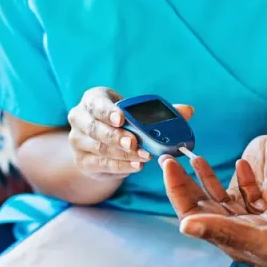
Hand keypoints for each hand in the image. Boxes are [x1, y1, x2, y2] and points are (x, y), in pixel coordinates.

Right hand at [67, 87, 192, 180]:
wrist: (102, 143)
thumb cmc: (123, 122)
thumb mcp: (136, 113)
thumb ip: (161, 112)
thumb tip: (188, 110)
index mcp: (93, 100)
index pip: (96, 104)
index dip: (108, 111)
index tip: (122, 118)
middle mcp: (80, 118)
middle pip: (94, 128)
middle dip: (116, 136)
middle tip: (135, 142)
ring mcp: (78, 141)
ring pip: (99, 148)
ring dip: (122, 153)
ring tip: (143, 156)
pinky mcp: (83, 161)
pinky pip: (101, 164)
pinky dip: (120, 166)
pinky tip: (135, 166)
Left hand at [161, 154, 266, 266]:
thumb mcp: (263, 238)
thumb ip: (224, 230)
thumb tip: (184, 225)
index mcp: (230, 240)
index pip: (193, 212)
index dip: (177, 189)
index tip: (168, 164)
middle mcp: (239, 233)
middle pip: (203, 204)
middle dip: (186, 181)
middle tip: (172, 156)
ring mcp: (255, 225)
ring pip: (224, 198)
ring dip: (210, 177)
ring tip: (197, 156)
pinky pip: (250, 196)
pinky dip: (243, 179)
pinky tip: (242, 163)